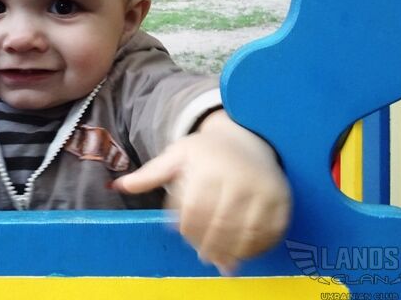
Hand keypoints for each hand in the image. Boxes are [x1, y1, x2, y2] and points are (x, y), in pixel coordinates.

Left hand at [113, 110, 290, 274]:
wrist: (246, 138)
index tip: (183, 237)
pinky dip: (255, 248)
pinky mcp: (282, 201)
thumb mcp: (176, 155)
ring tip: (220, 261)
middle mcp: (239, 178)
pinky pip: (270, 233)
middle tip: (201, 255)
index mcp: (209, 167)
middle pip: (221, 224)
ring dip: (232, 251)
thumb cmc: (205, 152)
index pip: (195, 208)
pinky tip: (243, 254)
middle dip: (208, 245)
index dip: (188, 229)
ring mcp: (264, 191)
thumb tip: (119, 185)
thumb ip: (150, 174)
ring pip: (246, 232)